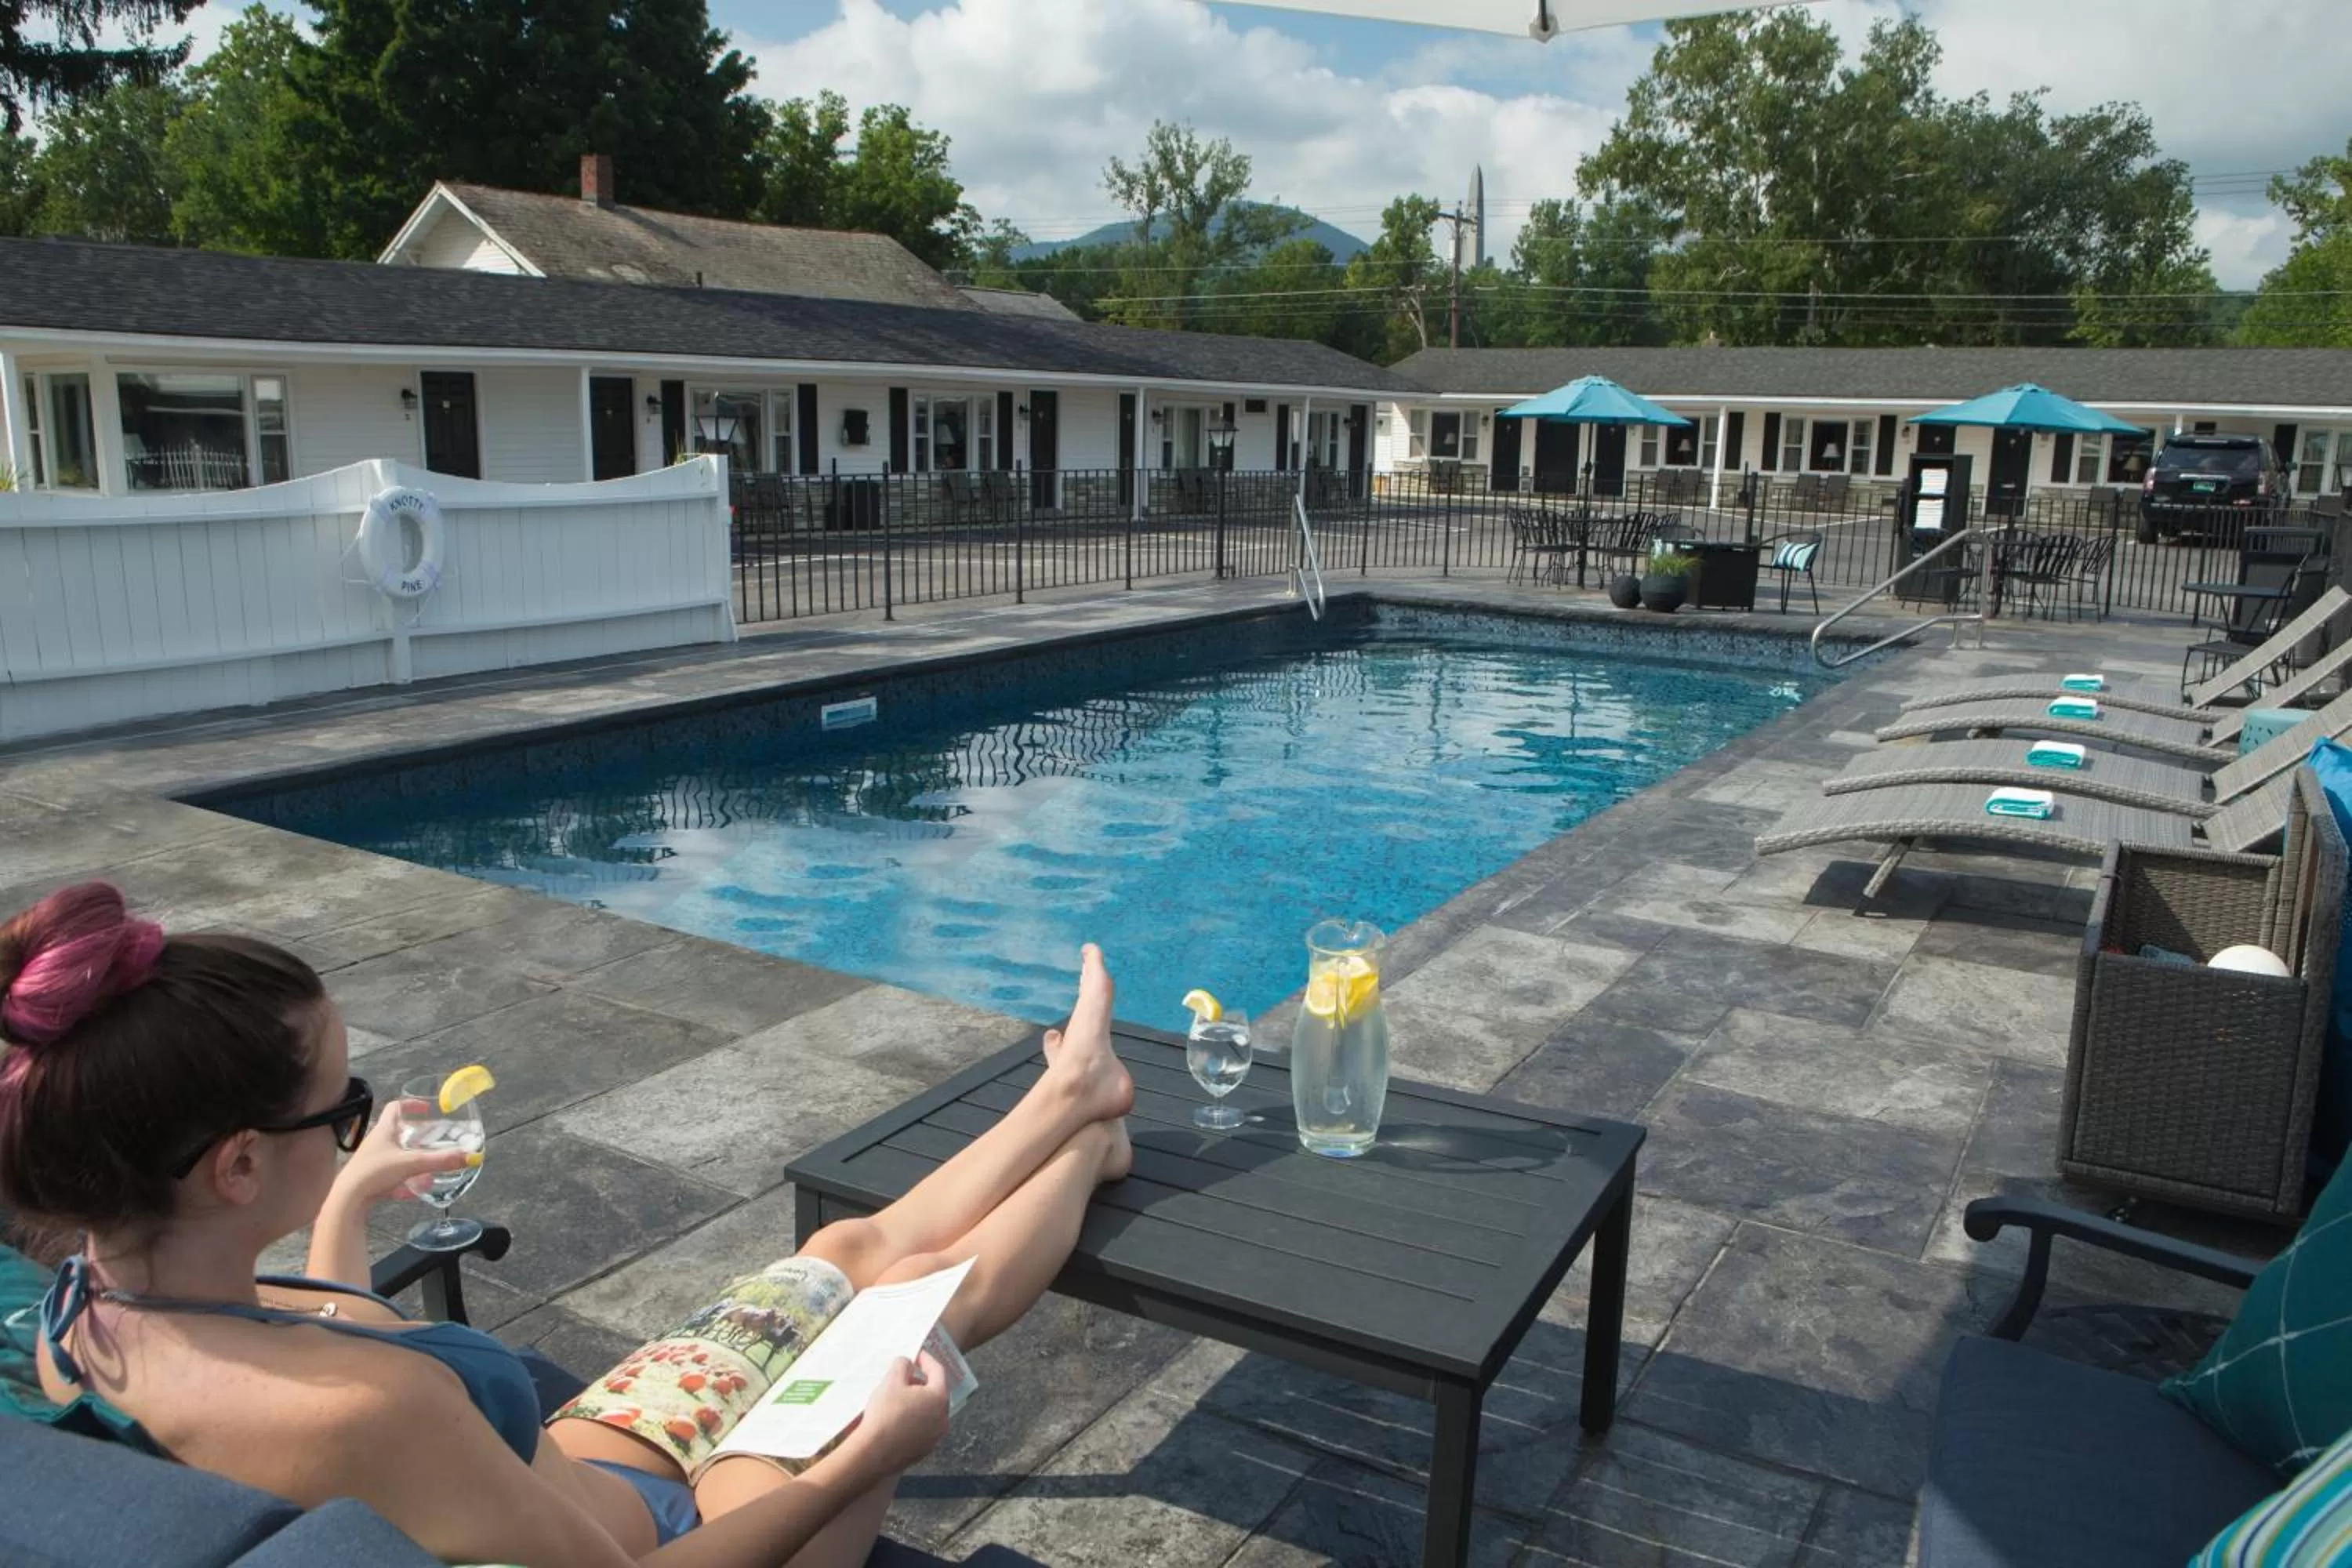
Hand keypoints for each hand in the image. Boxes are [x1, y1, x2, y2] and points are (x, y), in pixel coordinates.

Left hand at [327, 1098, 477, 1210]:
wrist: (348, 1199)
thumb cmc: (375, 1172)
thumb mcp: (413, 1164)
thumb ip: (441, 1160)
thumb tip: (470, 1156)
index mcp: (384, 1130)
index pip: (395, 1107)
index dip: (411, 1104)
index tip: (426, 1109)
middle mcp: (376, 1142)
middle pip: (396, 1131)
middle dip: (414, 1136)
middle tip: (430, 1140)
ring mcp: (371, 1160)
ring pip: (393, 1154)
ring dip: (409, 1159)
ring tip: (424, 1168)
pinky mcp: (369, 1178)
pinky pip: (388, 1174)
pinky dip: (401, 1180)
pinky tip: (410, 1192)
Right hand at [841, 1353, 950, 1476]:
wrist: (874, 1452)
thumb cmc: (885, 1413)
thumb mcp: (891, 1380)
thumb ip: (902, 1365)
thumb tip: (907, 1364)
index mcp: (939, 1398)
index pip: (938, 1371)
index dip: (926, 1360)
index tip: (916, 1355)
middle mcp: (943, 1418)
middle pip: (935, 1392)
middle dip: (921, 1382)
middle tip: (904, 1377)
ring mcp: (935, 1437)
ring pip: (930, 1412)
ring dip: (918, 1402)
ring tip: (899, 1398)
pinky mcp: (925, 1450)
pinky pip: (922, 1428)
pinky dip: (914, 1420)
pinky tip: (897, 1419)